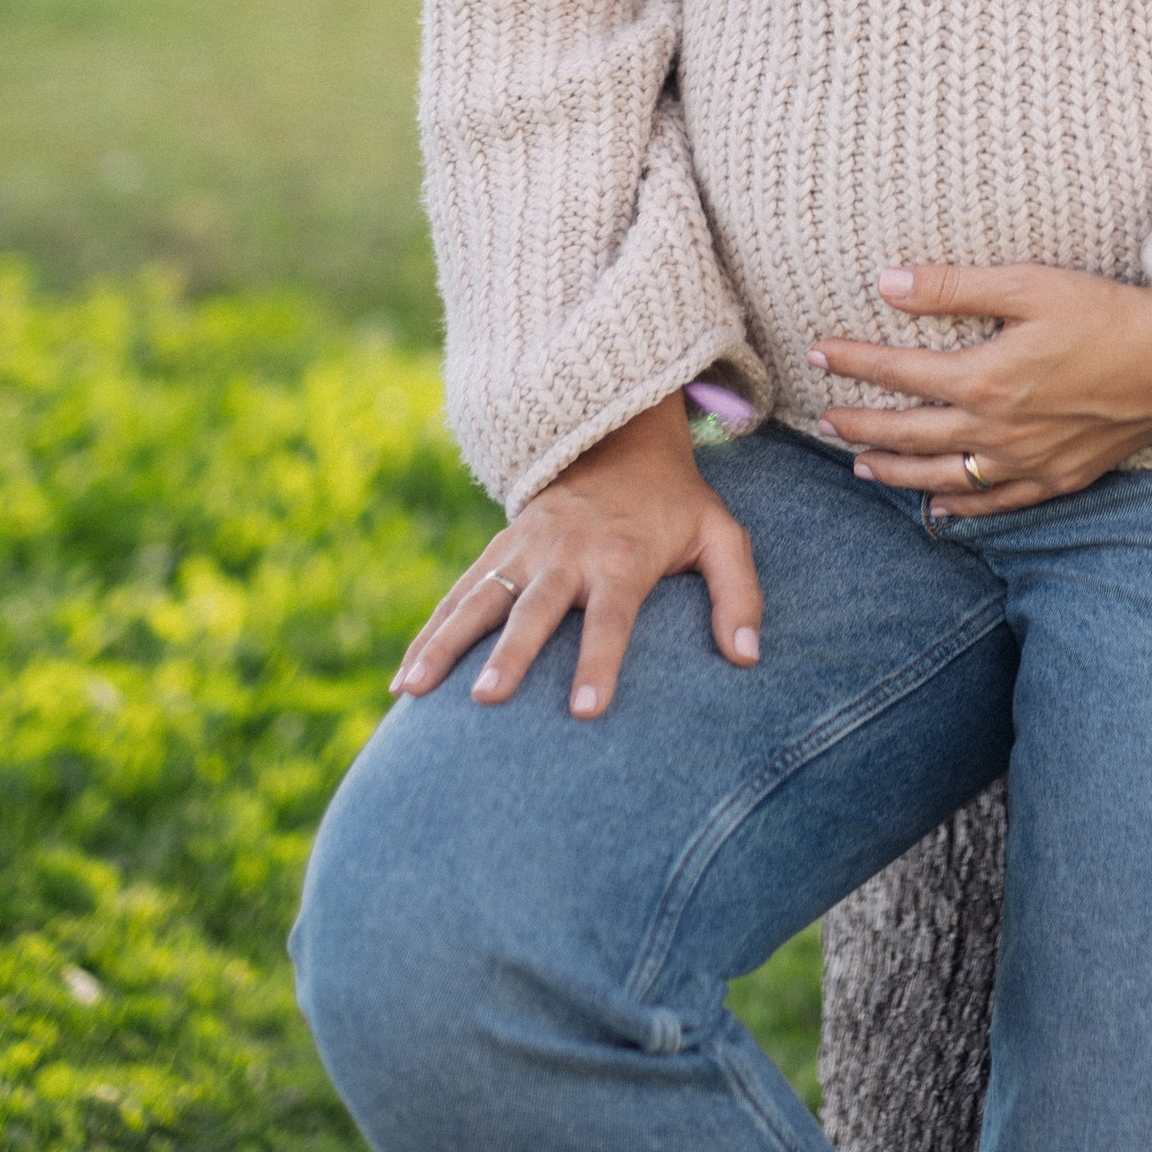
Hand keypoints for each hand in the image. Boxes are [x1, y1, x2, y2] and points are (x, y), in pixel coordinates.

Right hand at [388, 395, 761, 717]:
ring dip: (445, 644)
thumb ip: (739, 592)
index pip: (612, 616)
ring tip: (411, 691)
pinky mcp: (500, 548)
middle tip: (488, 698)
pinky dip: (428, 633)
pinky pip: (458, 594)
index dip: (600, 663)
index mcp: (622, 556)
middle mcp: (568, 552)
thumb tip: (748, 656)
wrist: (619, 439)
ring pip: (479, 598)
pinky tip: (403, 681)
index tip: (584, 713)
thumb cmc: (675, 505)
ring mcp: (526, 549)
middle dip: (511, 653)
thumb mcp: (721, 535)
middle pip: (535, 608)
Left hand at [813, 264, 1151, 515]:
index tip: (818, 351)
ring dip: (896, 472)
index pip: (898, 373)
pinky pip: (998, 505)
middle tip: (823, 420)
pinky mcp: (1060, 479)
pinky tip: (940, 513)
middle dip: (860, 426)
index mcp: (984, 379)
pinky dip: (962, 511)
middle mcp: (997, 431)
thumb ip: (953, 287)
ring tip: (861, 467)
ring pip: (943, 478)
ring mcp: (1028, 463)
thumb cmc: (1105, 312)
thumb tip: (888, 282)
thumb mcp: (1028, 284)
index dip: (853, 362)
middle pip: (910, 434)